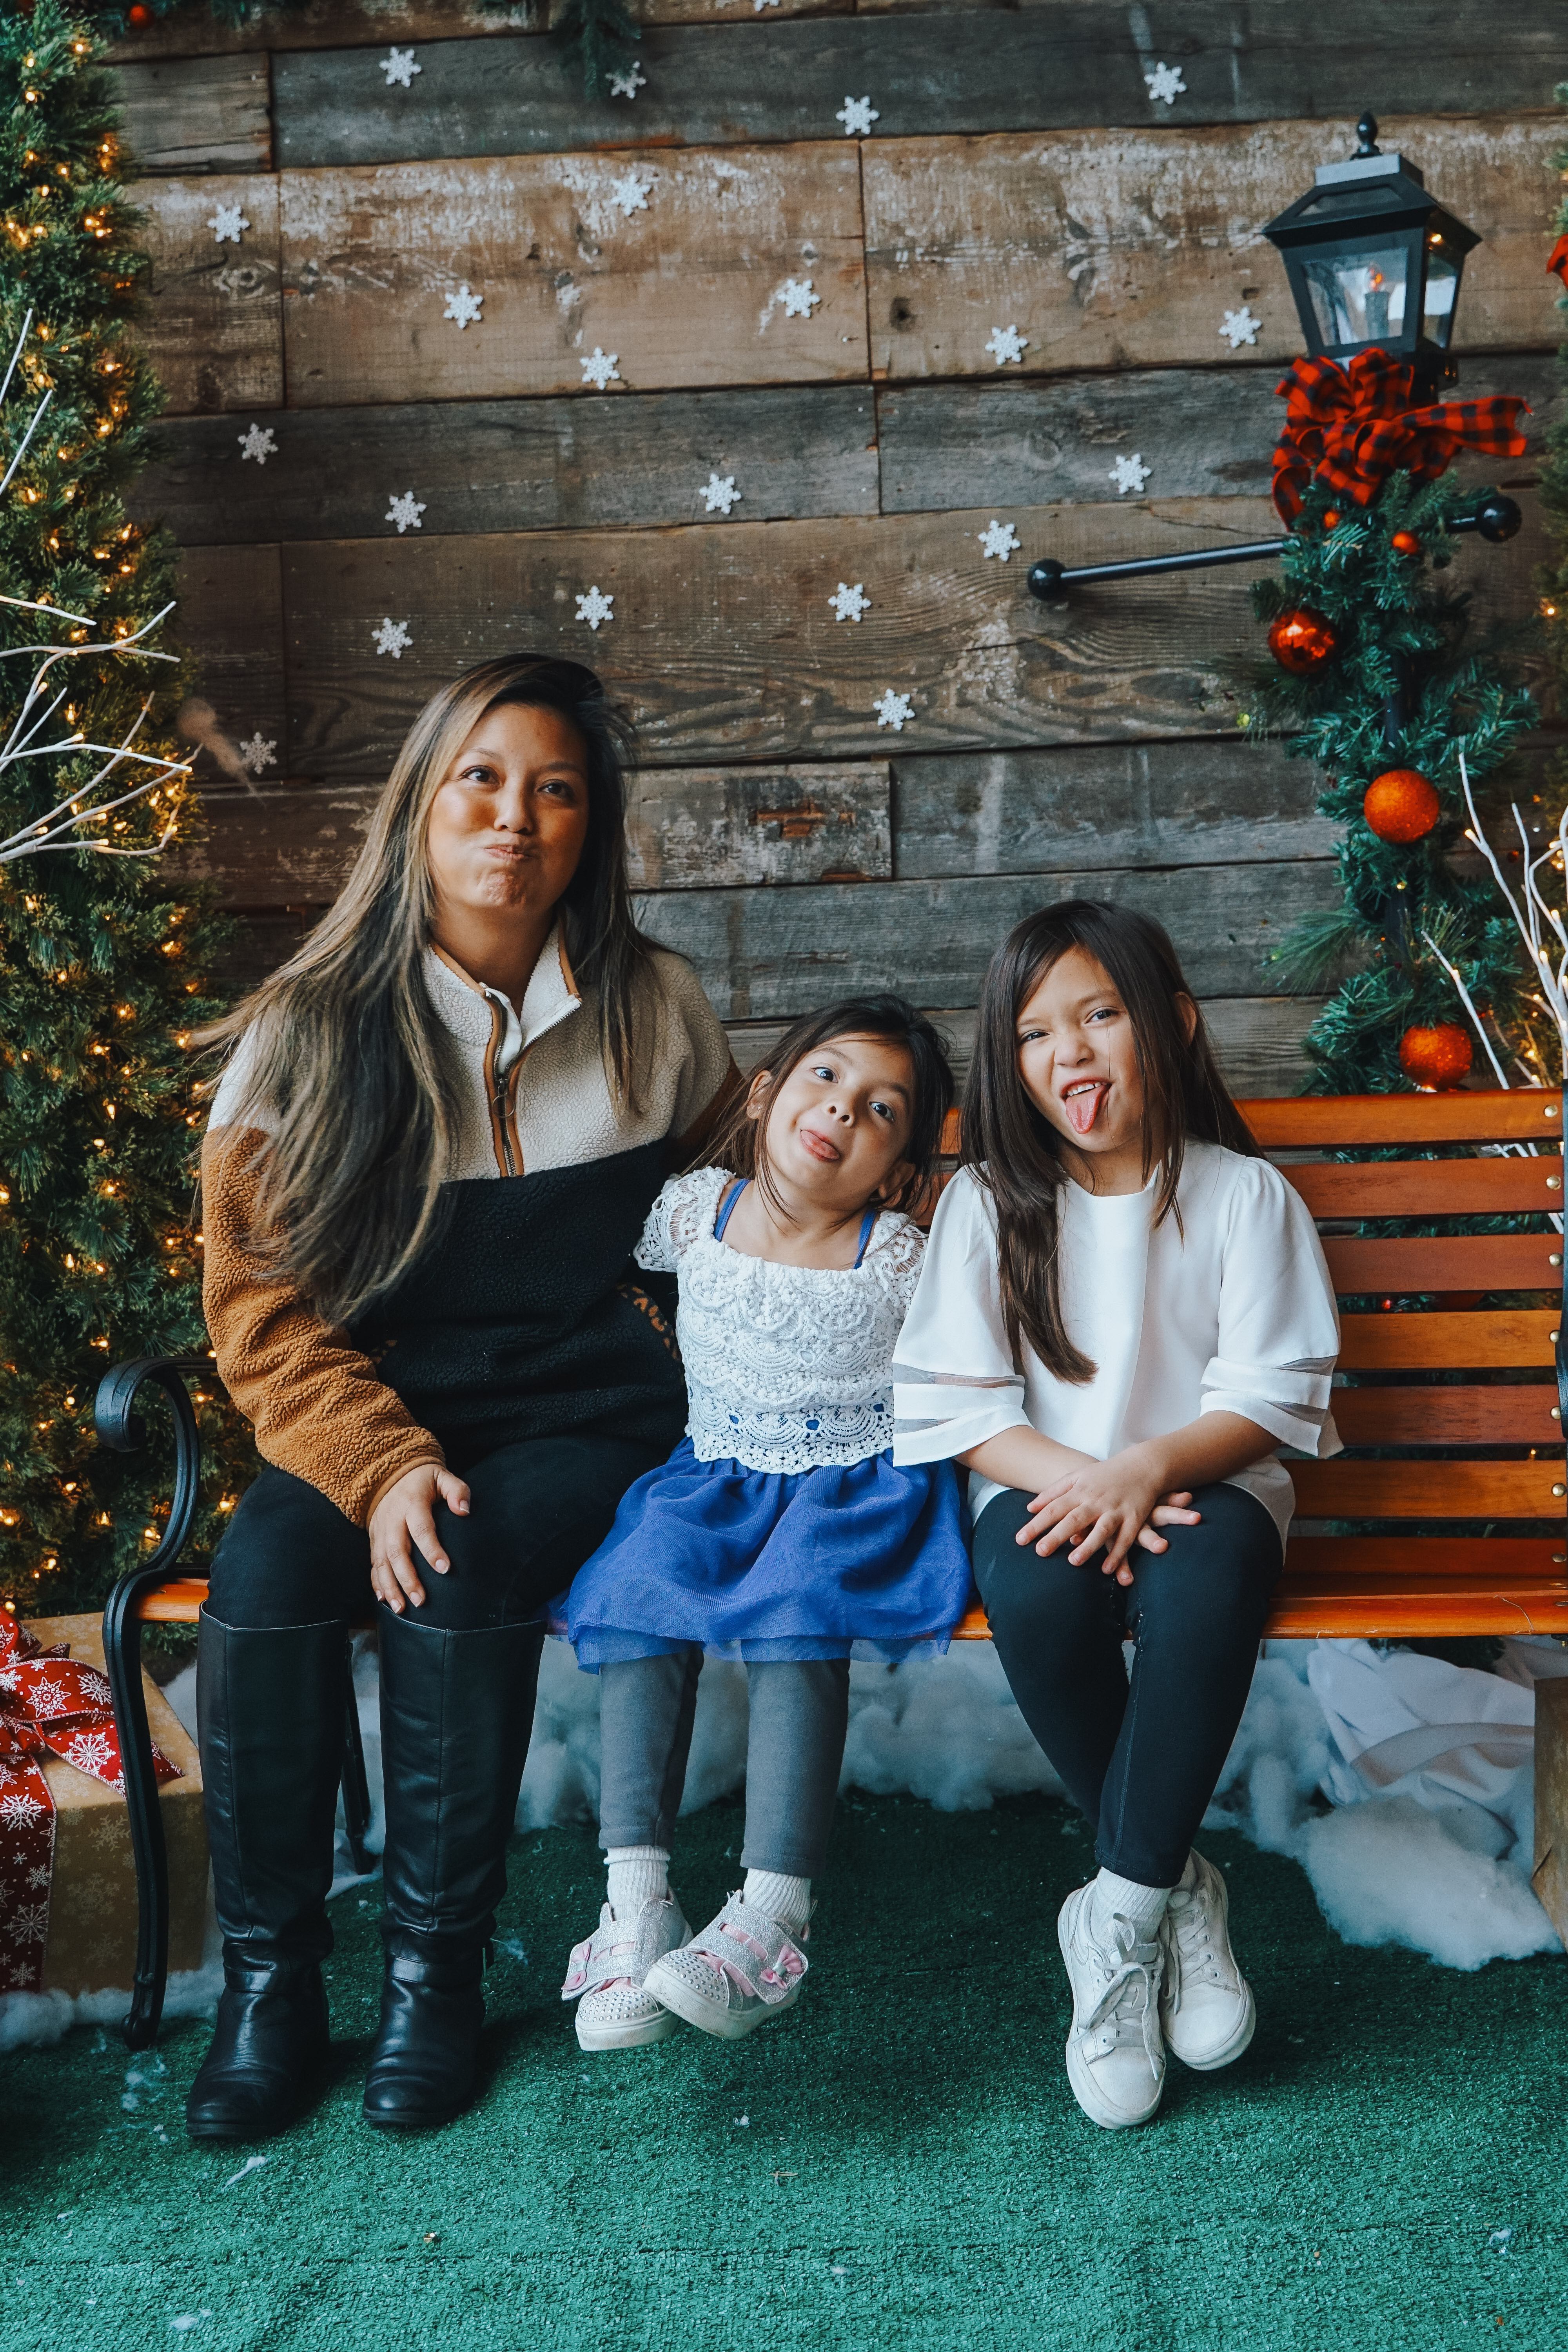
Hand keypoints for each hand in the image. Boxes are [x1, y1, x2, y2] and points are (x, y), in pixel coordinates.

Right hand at [368, 1463, 470, 1612]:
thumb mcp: (442, 1476)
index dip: (432, 1549)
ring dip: (390, 1586)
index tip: (445, 1569)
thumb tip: (465, 1510)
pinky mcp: (373, 1538)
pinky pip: (372, 1563)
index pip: (421, 1529)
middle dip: (407, 1578)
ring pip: (381, 1562)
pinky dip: (376, 1583)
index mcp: (412, 1503)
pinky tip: (384, 1600)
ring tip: (401, 1608)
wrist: (389, 1473)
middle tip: (421, 1600)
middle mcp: (392, 1519)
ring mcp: (379, 1530)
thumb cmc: (423, 1479)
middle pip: (396, 1551)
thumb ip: (456, 1491)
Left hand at [1014, 1447, 1200, 1584]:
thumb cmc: (1105, 1474)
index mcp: (1080, 1491)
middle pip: (1074, 1519)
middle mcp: (1097, 1501)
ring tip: (1073, 1561)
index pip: (1054, 1508)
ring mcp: (1117, 1510)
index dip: (1037, 1524)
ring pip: (1101, 1529)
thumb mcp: (1077, 1476)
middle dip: (1057, 1535)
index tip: (1020, 1540)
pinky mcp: (1135, 1518)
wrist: (1143, 1465)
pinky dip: (1118, 1554)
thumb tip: (1029, 1508)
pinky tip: (1107, 1569)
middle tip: (1040, 1552)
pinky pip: (1126, 1539)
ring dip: (1089, 1546)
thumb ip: (1053, 1492)